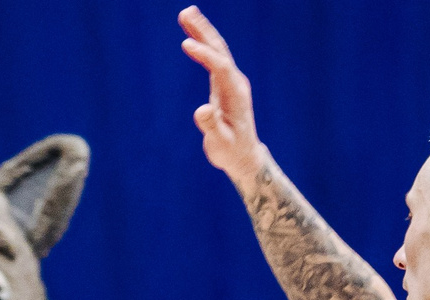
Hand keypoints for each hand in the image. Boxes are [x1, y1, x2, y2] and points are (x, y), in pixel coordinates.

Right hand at [179, 8, 266, 183]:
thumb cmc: (231, 151)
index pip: (220, 67)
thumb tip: (201, 111)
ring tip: (186, 14)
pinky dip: (203, 44)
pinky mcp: (225, 83)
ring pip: (218, 50)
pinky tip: (192, 36)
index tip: (185, 44)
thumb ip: (211, 126)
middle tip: (186, 12)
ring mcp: (231, 81)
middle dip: (204, 31)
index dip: (204, 55)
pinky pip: (214, 58)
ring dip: (202, 31)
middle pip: (220, 50)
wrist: (244, 155)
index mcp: (236, 94)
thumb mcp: (220, 144)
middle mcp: (236, 82)